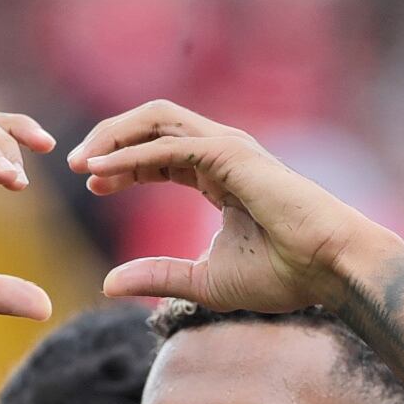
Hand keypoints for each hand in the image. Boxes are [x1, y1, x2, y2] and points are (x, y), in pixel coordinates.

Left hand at [70, 101, 385, 311]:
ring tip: (81, 161)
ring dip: (114, 135)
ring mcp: (228, 148)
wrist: (330, 269)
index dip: (121, 163)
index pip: (159, 152)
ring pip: (157, 119)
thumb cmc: (283, 275)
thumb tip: (107, 284)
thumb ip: (158, 276)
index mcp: (219, 175)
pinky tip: (103, 171)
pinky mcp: (231, 154)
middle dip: (109, 138)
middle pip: (152, 124)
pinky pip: (170, 145)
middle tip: (74, 164)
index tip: (91, 182)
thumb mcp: (203, 281)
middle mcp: (222, 153)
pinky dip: (132, 155)